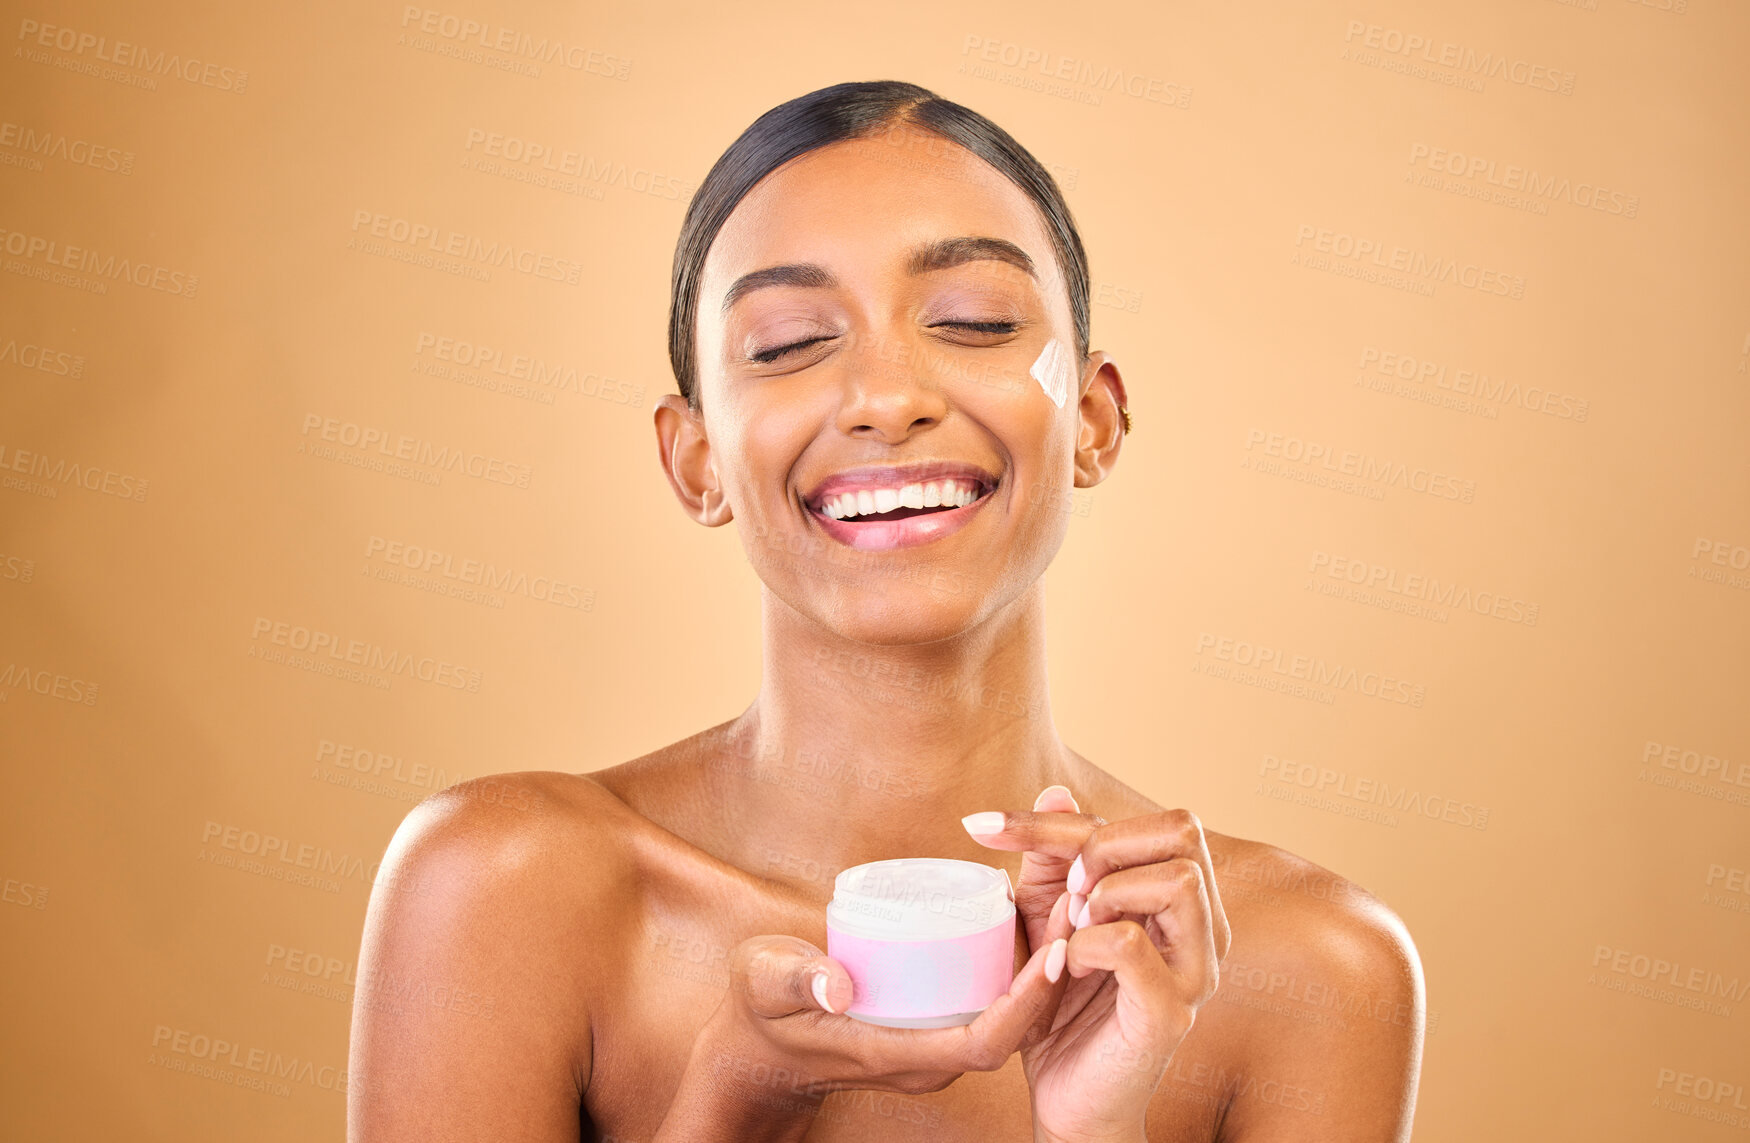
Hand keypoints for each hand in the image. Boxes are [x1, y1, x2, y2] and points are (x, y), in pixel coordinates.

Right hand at [655, 930, 1063, 1141]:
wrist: (753, 1052)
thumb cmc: (758, 1013)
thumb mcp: (765, 985)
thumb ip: (796, 980)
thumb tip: (837, 986)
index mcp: (898, 1055)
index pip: (984, 1042)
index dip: (1026, 1002)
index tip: (1057, 952)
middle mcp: (926, 1060)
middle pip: (1010, 1027)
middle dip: (1051, 976)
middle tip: (1079, 908)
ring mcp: (929, 1047)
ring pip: (1005, 1016)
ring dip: (1041, 968)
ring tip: (1067, 902)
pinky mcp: (928, 1029)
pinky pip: (987, 1004)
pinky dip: (1015, 968)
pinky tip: (1032, 917)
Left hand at [962, 789, 1231, 1142]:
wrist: (1067, 1099)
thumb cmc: (1063, 1008)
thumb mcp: (1047, 920)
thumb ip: (1054, 860)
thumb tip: (1055, 792)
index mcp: (1185, 901)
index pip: (1150, 822)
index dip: (1061, 818)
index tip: (983, 825)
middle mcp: (1207, 930)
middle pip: (1184, 830)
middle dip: (1105, 843)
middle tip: (1066, 889)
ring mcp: (1197, 972)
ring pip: (1177, 878)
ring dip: (1107, 891)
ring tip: (1073, 928)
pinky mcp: (1170, 1014)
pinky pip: (1130, 944)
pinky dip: (1086, 944)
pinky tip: (1068, 967)